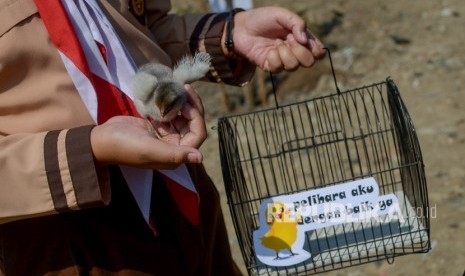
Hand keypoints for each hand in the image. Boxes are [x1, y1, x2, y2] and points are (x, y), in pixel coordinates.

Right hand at [90, 86, 205, 169]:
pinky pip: (171, 114)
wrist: (101, 139)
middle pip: (193, 124)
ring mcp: (166, 137)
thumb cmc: (125, 146)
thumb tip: (200, 158)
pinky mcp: (158, 127)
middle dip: (191, 106)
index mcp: (175, 156)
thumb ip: (174, 154)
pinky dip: (172, 103)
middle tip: (185, 87)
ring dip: (182, 103)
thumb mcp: (149, 149)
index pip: (197, 135)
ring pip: (183, 117)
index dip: (196, 117)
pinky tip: (168, 92)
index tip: (185, 102)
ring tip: (178, 87)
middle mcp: (174, 147)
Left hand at [233, 7, 325, 72]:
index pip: (317, 52)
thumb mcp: (282, 15)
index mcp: (301, 39)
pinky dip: (274, 58)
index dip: (317, 50)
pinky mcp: (271, 66)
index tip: (307, 42)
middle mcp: (294, 51)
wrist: (242, 28)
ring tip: (276, 44)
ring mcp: (282, 60)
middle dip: (301, 51)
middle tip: (289, 41)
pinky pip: (279, 68)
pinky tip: (268, 51)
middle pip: (309, 62)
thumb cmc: (262, 19)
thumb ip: (297, 23)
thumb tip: (305, 41)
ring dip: (285, 53)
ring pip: (294, 66)